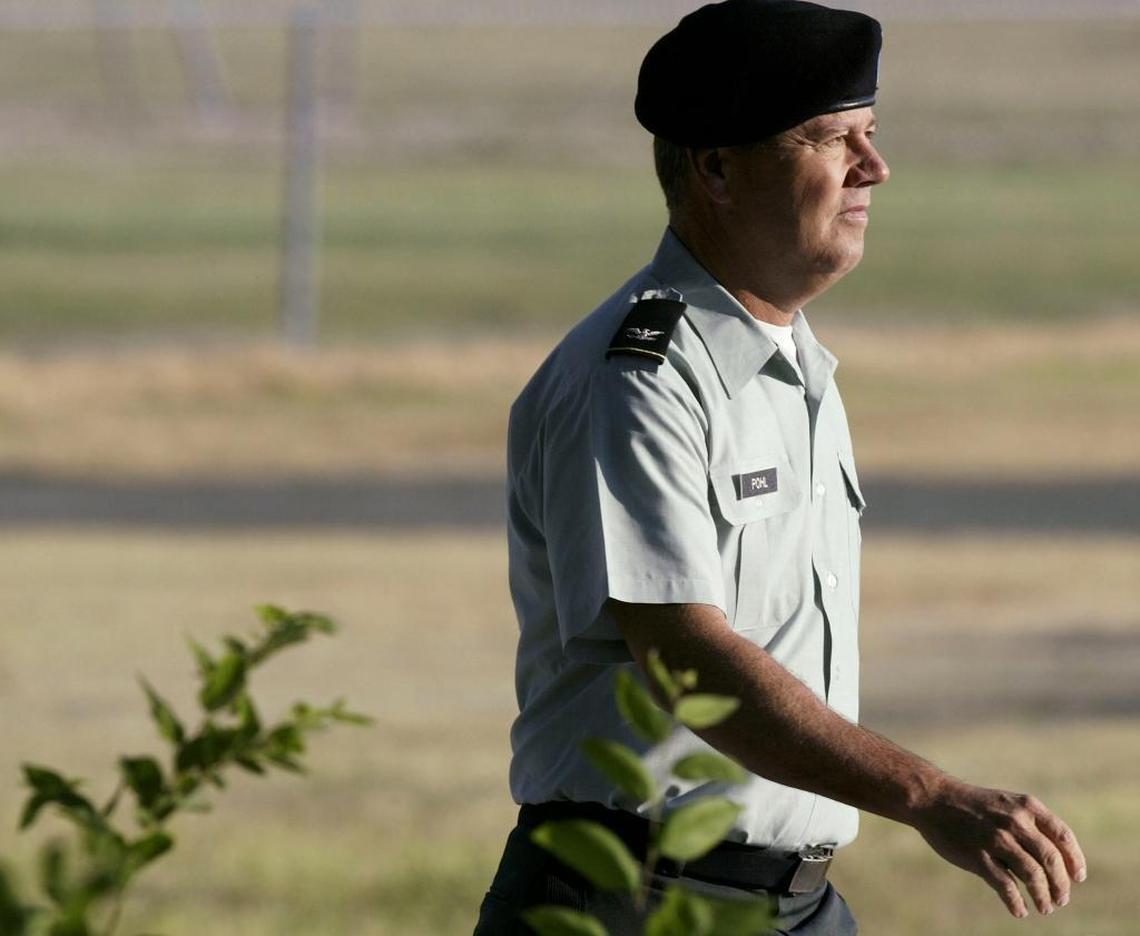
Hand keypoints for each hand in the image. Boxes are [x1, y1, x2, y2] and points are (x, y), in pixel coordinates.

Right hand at [912, 779, 1086, 917]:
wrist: (933, 799)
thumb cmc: (973, 806)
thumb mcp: (1006, 804)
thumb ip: (1030, 826)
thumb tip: (1057, 861)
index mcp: (1026, 807)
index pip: (1063, 837)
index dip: (1075, 860)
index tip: (1078, 878)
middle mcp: (1014, 822)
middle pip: (1051, 860)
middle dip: (1061, 884)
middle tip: (1061, 899)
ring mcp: (996, 839)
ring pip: (1032, 875)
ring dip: (1043, 896)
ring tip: (1045, 908)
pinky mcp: (977, 856)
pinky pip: (1005, 886)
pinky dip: (1016, 902)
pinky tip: (1020, 910)